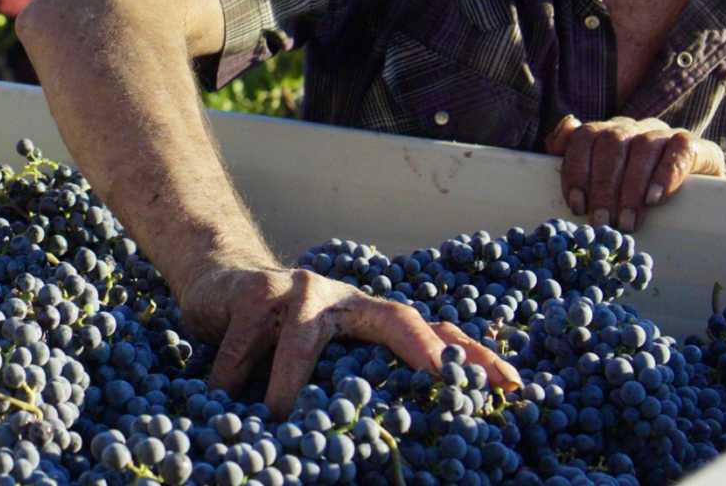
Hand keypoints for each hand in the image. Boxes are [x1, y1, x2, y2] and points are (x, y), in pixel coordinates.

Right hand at [179, 263, 520, 417]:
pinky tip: (220, 400)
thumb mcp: (315, 356)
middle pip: (397, 320)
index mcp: (365, 315)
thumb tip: (390, 445)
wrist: (216, 280)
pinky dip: (230, 382)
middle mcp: (342, 297)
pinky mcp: (256, 293)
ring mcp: (300, 289)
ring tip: (277, 422)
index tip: (510, 386)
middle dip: (424, 349)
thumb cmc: (273, 337)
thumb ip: (347, 382)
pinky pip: (248, 348)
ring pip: (304, 347)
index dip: (470, 356)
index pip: (427, 330)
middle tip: (443, 378)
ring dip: (287, 391)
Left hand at [545, 115, 724, 230]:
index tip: (577, 205)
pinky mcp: (694, 145)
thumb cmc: (638, 192)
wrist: (696, 197)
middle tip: (602, 221)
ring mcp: (664, 134)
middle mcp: (634, 128)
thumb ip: (576, 156)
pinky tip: (655, 199)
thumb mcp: (604, 180)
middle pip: (611, 144)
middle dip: (603, 186)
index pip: (584, 137)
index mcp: (608, 133)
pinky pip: (679, 150)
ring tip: (628, 221)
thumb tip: (562, 132)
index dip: (576, 169)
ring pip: (643, 146)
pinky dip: (664, 174)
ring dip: (631, 187)